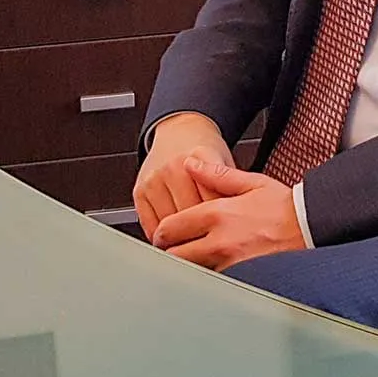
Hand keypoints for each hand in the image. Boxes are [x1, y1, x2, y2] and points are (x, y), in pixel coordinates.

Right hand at [133, 112, 232, 240]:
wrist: (180, 132)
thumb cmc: (205, 152)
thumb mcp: (225, 162)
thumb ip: (231, 189)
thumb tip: (238, 223)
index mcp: (200, 156)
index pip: (213, 201)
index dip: (222, 222)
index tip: (227, 236)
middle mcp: (173, 166)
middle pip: (190, 216)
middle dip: (202, 233)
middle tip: (212, 243)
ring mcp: (154, 179)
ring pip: (169, 225)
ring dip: (181, 239)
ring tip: (194, 243)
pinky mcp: (139, 191)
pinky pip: (151, 225)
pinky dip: (163, 237)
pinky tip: (175, 238)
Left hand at [151, 157, 303, 270]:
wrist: (313, 229)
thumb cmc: (285, 207)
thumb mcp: (252, 183)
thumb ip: (216, 173)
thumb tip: (191, 163)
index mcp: (217, 214)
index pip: (170, 228)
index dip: (163, 231)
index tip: (166, 232)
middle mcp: (219, 242)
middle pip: (174, 255)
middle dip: (171, 251)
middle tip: (175, 248)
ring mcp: (230, 265)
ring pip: (192, 271)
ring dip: (189, 266)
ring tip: (195, 258)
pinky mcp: (242, 281)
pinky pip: (214, 282)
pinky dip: (209, 277)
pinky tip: (214, 270)